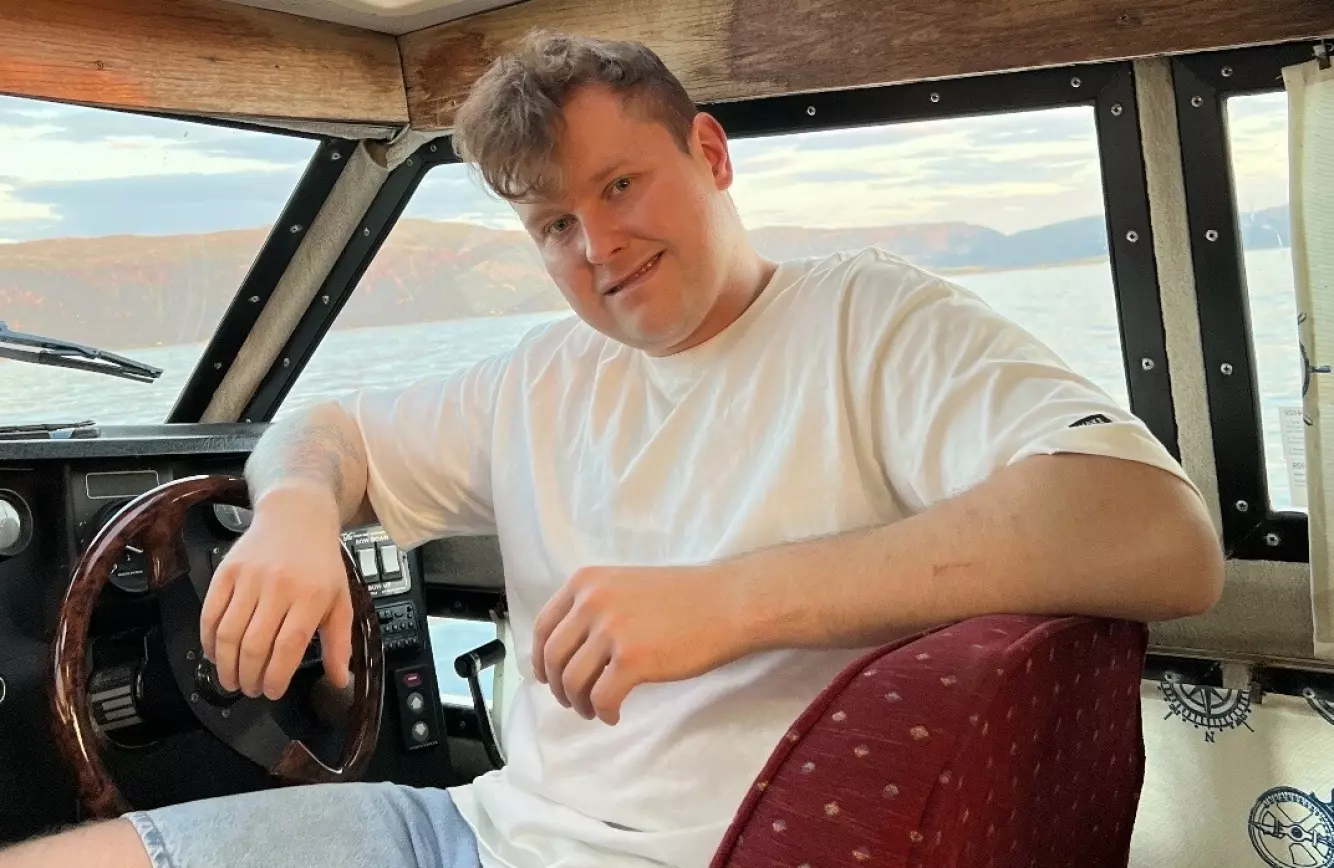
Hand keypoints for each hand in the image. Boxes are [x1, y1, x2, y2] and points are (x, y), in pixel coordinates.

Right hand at [200, 484, 352, 699]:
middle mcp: (279, 586)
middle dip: (249, 676)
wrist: (297, 517)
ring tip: (231, 680)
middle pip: (254, 644)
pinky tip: (215, 654)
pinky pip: (211, 612)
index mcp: (311, 596)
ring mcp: (250, 577)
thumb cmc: (320, 564)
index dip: (276, 676)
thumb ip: (339, 642)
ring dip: (226, 665)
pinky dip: (208, 639)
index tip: (272, 692)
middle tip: (250, 690)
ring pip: (229, 633)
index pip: (288, 646)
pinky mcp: (227, 570)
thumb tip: (338, 680)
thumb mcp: (341, 600)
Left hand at [532, 564, 747, 724]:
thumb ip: (595, 607)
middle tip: (572, 701)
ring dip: (579, 703)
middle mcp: (592, 602)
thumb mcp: (626, 585)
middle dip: (557, 687)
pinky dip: (603, 712)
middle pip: (553, 657)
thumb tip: (568, 649)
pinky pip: (601, 698)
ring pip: (572, 681)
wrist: (727, 603)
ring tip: (594, 710)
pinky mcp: (632, 659)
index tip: (545, 676)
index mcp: (586, 582)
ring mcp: (611, 630)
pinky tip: (614, 714)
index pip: (543, 626)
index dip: (539, 658)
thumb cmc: (684, 597)